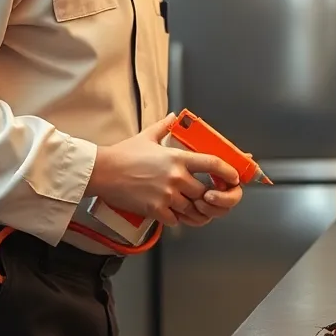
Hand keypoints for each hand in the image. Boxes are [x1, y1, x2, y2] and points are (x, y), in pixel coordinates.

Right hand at [88, 114, 239, 227]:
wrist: (102, 171)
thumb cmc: (123, 154)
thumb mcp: (147, 135)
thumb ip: (164, 126)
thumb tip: (174, 116)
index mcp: (177, 158)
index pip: (212, 163)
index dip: (228, 172)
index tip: (234, 177)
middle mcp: (175, 177)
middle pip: (205, 192)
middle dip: (209, 196)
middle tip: (208, 197)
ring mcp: (166, 195)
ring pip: (193, 209)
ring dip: (196, 211)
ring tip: (194, 208)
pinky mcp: (155, 209)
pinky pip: (176, 220)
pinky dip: (178, 219)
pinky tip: (174, 213)